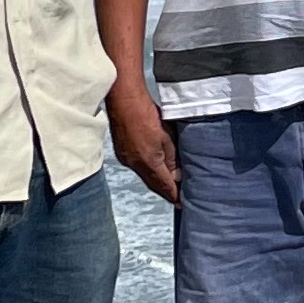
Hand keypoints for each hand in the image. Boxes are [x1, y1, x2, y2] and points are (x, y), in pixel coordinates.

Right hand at [107, 77, 180, 203]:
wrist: (123, 99)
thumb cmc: (147, 113)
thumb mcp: (167, 136)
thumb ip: (172, 158)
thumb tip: (176, 174)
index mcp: (148, 162)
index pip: (164, 185)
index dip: (173, 195)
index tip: (182, 203)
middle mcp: (135, 164)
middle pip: (153, 184)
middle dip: (165, 191)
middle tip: (177, 197)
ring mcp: (126, 158)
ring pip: (144, 176)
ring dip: (156, 181)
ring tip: (168, 185)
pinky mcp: (121, 151)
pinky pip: (137, 167)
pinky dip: (147, 171)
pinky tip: (154, 169)